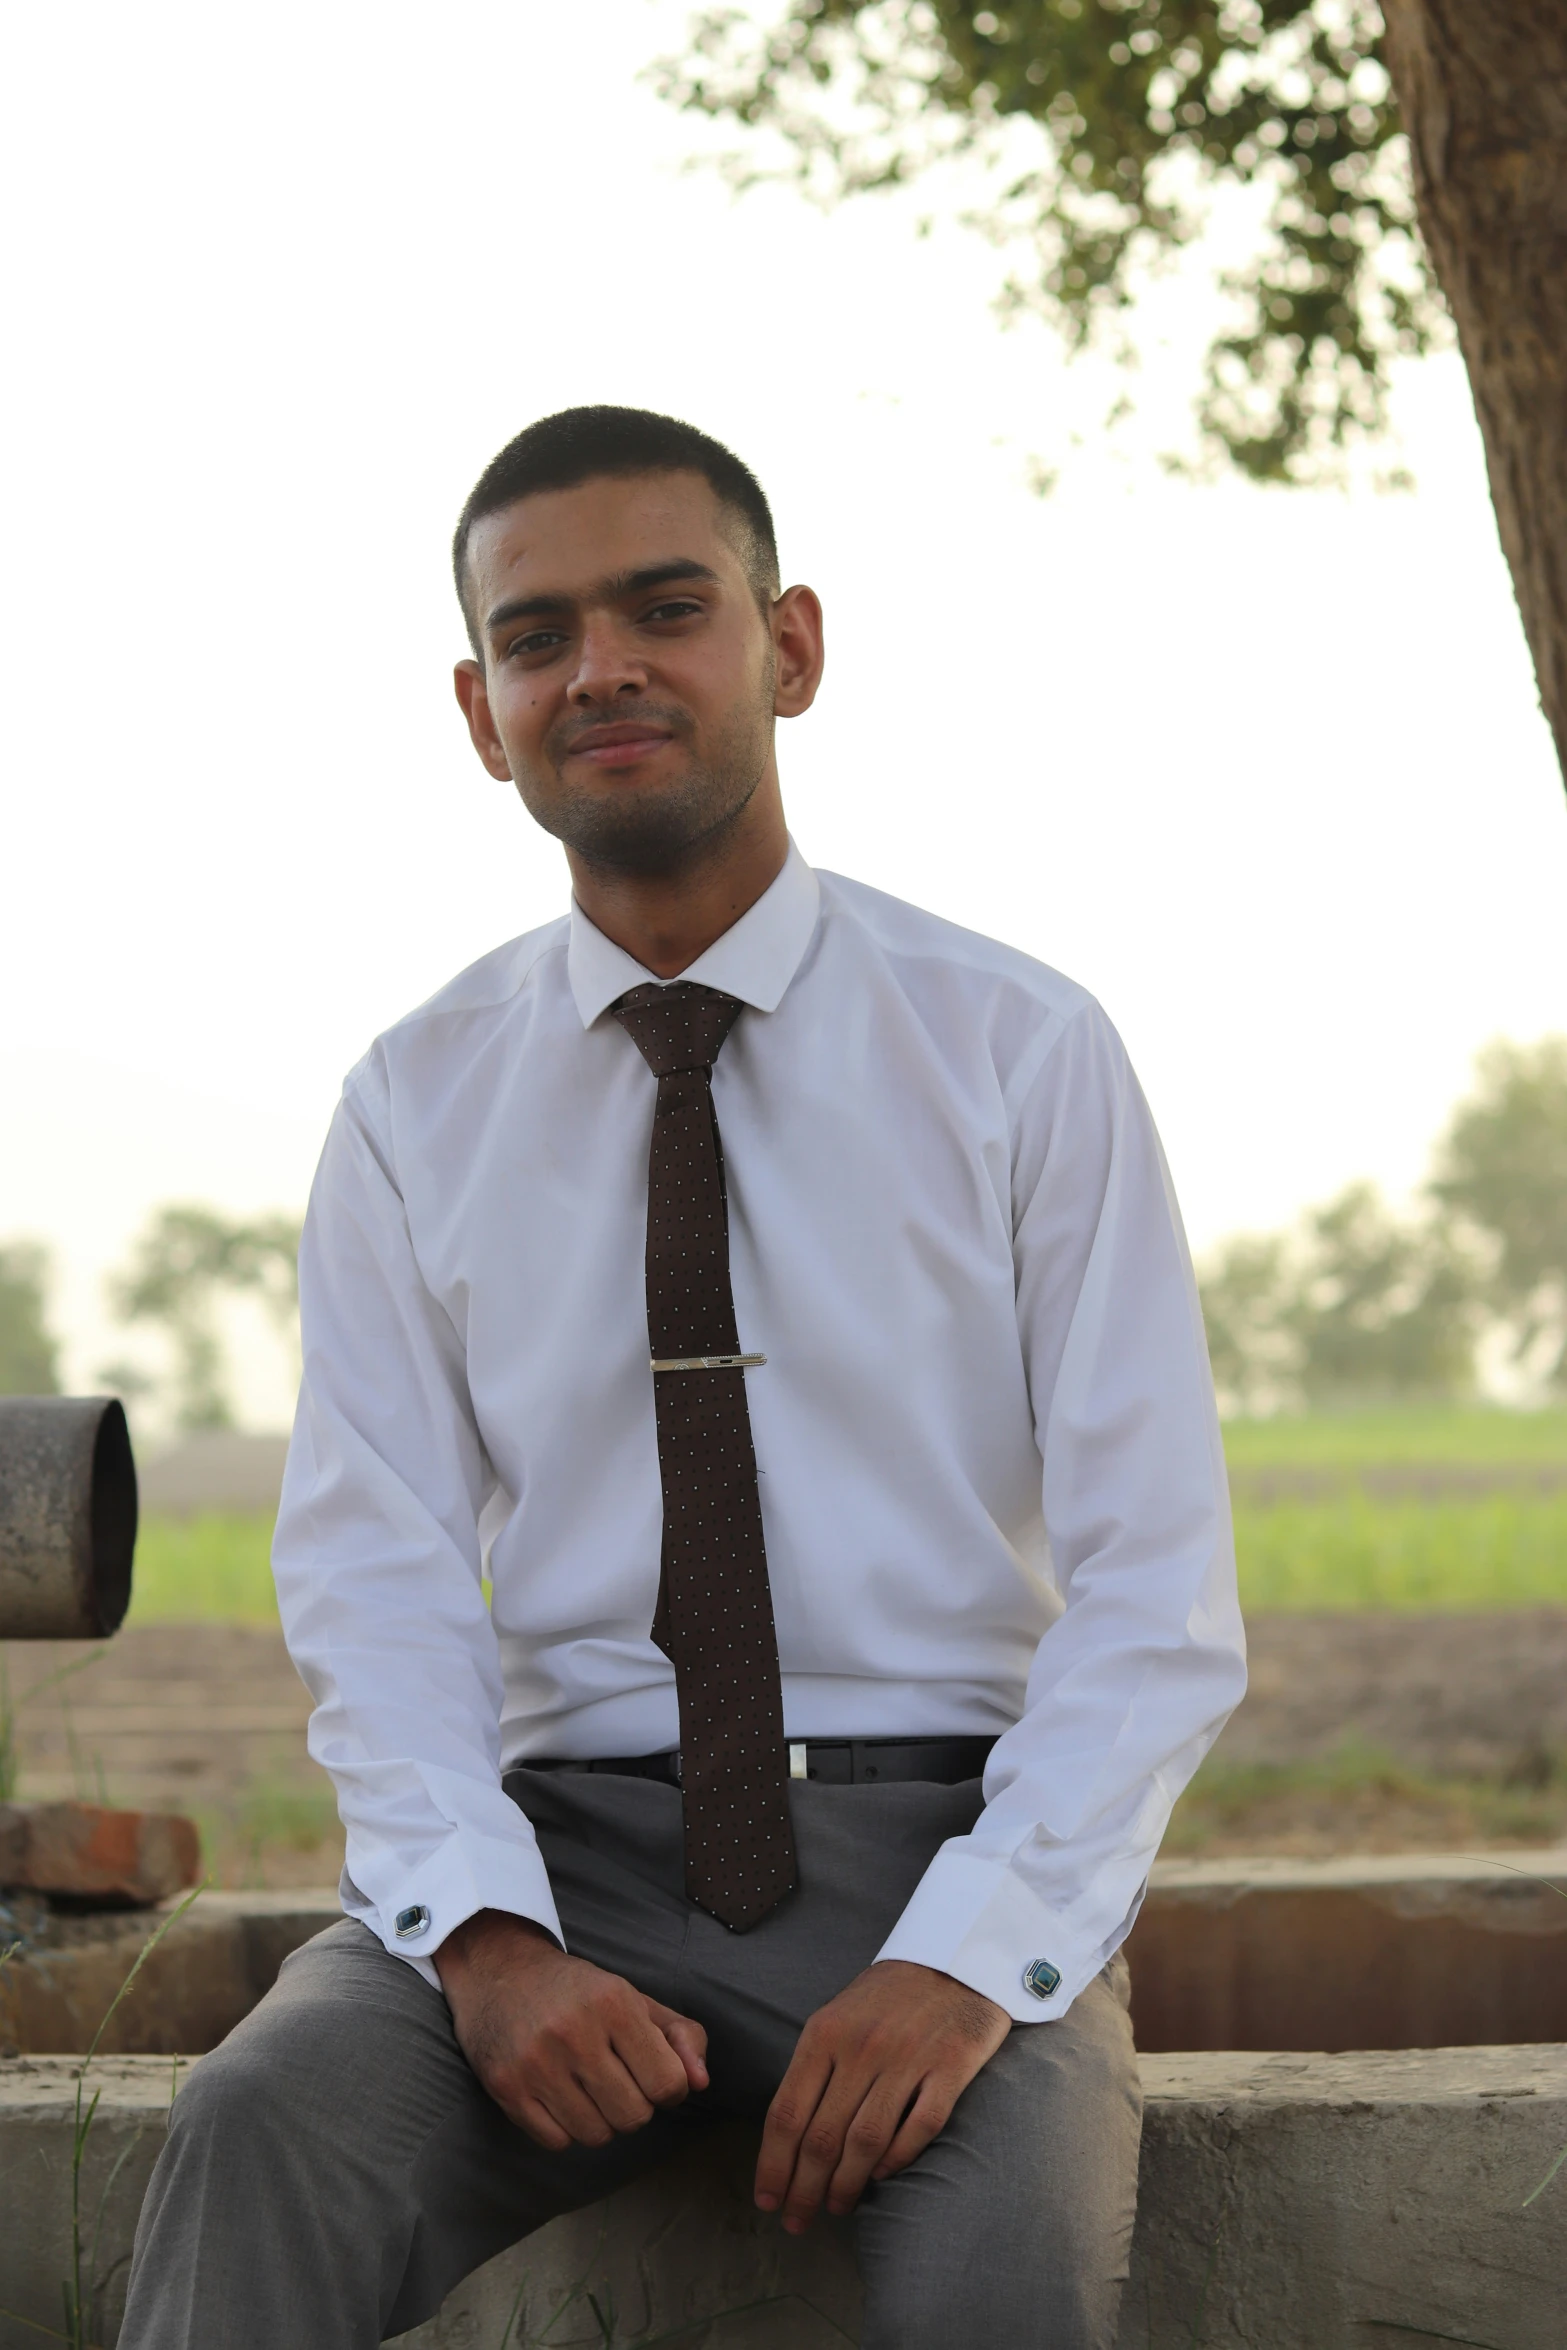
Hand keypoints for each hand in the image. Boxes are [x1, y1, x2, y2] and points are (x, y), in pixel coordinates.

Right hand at [434, 1909, 708, 2151]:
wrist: (501, 1974)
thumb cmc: (579, 1992)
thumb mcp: (636, 1999)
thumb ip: (681, 2036)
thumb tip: (701, 2083)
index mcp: (614, 2003)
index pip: (667, 2084)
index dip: (668, 2089)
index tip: (652, 2075)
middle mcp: (575, 2032)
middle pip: (633, 2116)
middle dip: (633, 2106)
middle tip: (616, 2080)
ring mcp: (536, 2063)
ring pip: (596, 2135)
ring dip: (600, 2120)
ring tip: (587, 2088)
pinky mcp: (507, 2088)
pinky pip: (557, 2142)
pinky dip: (564, 2129)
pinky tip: (557, 2096)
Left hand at [755, 1960, 1009, 2231]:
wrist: (955, 1955)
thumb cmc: (889, 1994)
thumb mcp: (838, 2016)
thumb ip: (816, 2067)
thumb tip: (790, 2135)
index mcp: (824, 2034)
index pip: (786, 2114)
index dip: (772, 2165)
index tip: (766, 2200)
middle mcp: (861, 2047)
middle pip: (822, 2137)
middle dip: (803, 2189)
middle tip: (797, 2221)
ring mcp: (906, 2058)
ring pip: (865, 2142)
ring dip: (845, 2186)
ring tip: (836, 2208)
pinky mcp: (949, 2067)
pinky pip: (918, 2128)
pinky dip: (896, 2161)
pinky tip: (881, 2178)